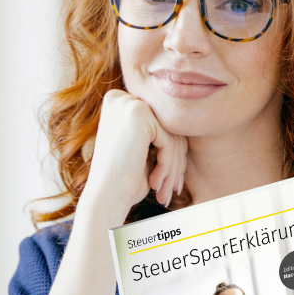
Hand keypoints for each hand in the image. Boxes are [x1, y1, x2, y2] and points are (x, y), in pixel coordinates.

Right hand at [84, 90, 190, 215]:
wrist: (104, 196)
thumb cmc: (122, 180)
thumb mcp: (141, 150)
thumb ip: (158, 132)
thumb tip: (189, 124)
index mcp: (118, 104)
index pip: (159, 126)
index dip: (171, 154)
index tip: (172, 180)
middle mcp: (121, 98)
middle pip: (167, 128)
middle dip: (175, 162)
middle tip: (173, 189)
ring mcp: (129, 103)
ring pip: (172, 135)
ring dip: (173, 168)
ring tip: (166, 192)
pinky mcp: (138, 114)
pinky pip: (169, 141)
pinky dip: (167, 166)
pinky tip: (155, 184)